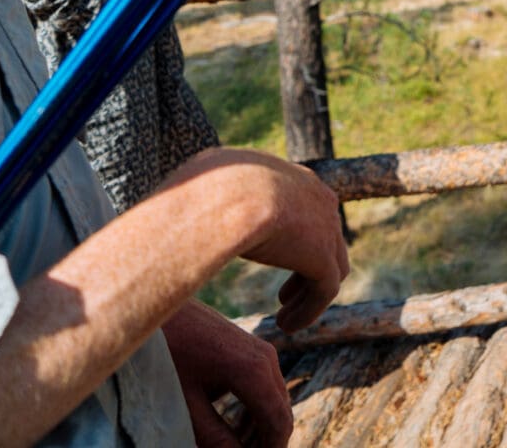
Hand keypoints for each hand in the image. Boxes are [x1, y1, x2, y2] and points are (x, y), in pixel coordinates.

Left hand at [163, 301, 291, 447]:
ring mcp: (260, 350)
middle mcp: (266, 358)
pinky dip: (255, 410)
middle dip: (266, 442)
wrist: (157, 308)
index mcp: (253, 372)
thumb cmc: (166, 356)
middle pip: (281, 412)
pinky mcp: (250, 347)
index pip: (278, 423)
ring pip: (274, 399)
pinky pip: (264, 385)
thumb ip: (214, 437)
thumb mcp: (186, 404)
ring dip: (260, 428)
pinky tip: (234, 427)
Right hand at [167, 149, 349, 332]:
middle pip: (324, 237)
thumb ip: (201, 192)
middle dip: (307, 266)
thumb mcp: (202, 181)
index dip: (291, 237)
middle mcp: (317, 199)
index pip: (304, 208)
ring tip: (285, 319)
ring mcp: (326, 228)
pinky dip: (309, 310)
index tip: (275, 256)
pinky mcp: (323, 258)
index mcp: (292, 178)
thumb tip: (177, 196)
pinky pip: (325, 290)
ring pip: (329, 268)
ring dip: (307, 295)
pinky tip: (288, 327)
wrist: (226, 196)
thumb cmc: (203, 189)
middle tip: (285, 295)